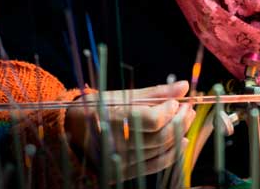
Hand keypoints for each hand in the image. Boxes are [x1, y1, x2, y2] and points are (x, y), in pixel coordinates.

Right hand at [64, 80, 195, 180]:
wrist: (71, 132)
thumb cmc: (98, 108)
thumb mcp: (122, 95)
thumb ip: (154, 93)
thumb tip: (183, 86)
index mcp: (111, 117)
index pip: (150, 119)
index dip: (168, 111)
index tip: (176, 102)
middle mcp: (115, 142)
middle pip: (159, 136)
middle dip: (180, 121)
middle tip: (188, 109)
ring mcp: (119, 160)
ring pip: (160, 150)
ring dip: (178, 134)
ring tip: (186, 119)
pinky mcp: (123, 172)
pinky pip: (155, 165)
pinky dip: (172, 153)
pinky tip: (181, 140)